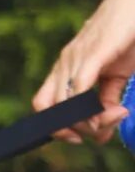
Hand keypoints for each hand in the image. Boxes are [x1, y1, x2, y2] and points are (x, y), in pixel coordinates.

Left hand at [37, 0, 134, 140]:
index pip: (44, 107)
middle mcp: (65, 64)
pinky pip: (78, 87)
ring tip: (114, 118)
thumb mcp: (117, 74)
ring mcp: (76, 58)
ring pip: (63, 104)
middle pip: (49, 111)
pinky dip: (90, 107)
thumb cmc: (129, 33)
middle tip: (103, 131)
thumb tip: (101, 131)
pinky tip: (112, 111)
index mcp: (67, 70)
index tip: (84, 138)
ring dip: (87, 122)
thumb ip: (106, 101)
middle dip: (73, 130)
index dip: (58, 129)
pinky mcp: (92, 52)